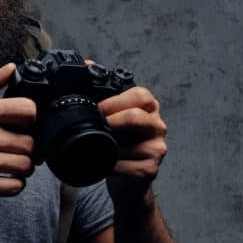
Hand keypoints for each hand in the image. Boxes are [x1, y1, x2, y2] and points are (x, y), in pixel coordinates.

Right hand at [0, 63, 36, 207]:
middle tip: (12, 149)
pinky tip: (2, 178)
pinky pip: (16, 186)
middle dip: (25, 147)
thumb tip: (13, 68)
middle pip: (31, 142)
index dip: (28, 119)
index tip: (19, 125)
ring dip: (21, 167)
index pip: (29, 110)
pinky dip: (13, 184)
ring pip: (26, 165)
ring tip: (8, 164)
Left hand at [85, 60, 166, 206]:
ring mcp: (158, 149)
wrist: (127, 179)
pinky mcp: (151, 170)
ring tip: (99, 147)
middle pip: (136, 117)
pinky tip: (105, 164)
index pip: (139, 95)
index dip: (113, 102)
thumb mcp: (111, 114)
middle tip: (95, 127)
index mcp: (149, 107)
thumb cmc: (117, 142)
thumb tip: (85, 63)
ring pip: (130, 145)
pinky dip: (110, 166)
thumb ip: (100, 90)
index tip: (95, 109)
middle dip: (110, 121)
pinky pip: (126, 166)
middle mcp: (157, 125)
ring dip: (108, 147)